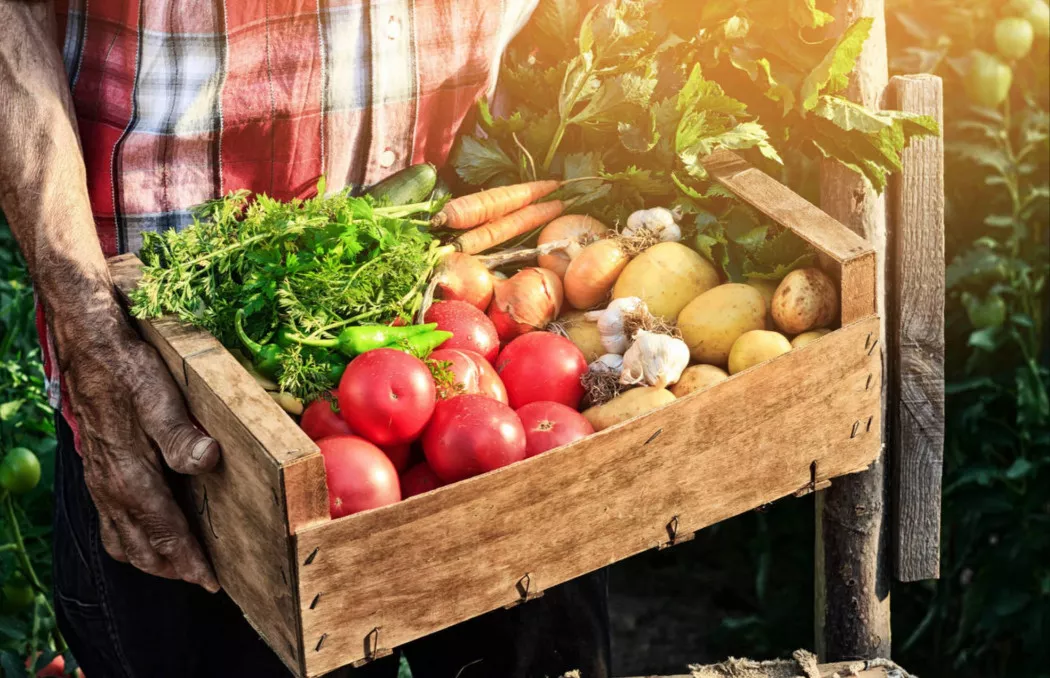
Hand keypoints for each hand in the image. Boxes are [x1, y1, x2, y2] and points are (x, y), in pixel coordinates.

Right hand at [56, 306, 221, 591]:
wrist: (85, 337)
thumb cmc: (125, 362)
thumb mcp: (157, 390)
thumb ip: (178, 431)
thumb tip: (207, 461)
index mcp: (127, 469)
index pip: (161, 528)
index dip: (186, 557)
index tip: (211, 580)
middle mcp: (109, 481)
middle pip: (139, 543)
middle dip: (169, 567)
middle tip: (202, 580)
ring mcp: (100, 475)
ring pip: (121, 534)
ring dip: (149, 557)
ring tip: (177, 566)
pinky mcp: (98, 464)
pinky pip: (110, 516)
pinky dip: (130, 536)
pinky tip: (144, 532)